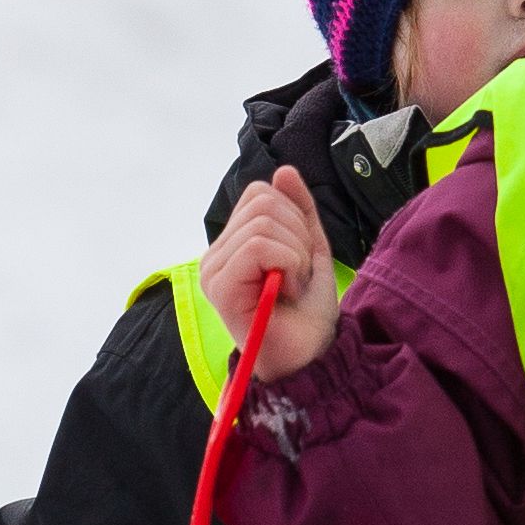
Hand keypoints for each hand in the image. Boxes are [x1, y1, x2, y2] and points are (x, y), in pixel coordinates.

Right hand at [200, 170, 339, 380]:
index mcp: (233, 243)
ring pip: (262, 223)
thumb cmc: (307, 309)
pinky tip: (285, 289)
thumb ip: (299, 210)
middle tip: (298, 272)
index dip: (293, 216)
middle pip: (262, 201)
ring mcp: (213, 269)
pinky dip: (287, 262)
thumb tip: (283, 170)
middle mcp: (216, 254)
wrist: (310, 354)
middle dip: (297, 234)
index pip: (260, 193)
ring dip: (295, 253)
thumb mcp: (311, 248)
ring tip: (292, 284)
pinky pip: (257, 245)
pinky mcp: (219, 285)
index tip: (301, 255)